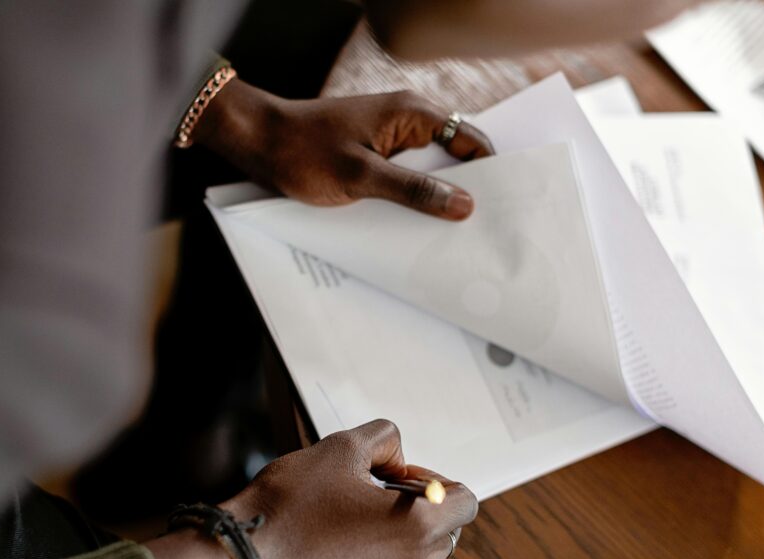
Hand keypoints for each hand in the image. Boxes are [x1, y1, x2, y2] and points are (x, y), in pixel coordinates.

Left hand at [194, 80, 492, 220]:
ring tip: (454, 238)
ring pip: (429, 174)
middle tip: (480, 231)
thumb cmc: (303, 152)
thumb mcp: (361, 177)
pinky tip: (418, 230)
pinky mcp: (374, 160)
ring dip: (436, 201)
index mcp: (411, 114)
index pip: (469, 139)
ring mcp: (389, 142)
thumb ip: (414, 190)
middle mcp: (406, 123)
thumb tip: (464, 204)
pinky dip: (413, 202)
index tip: (504, 205)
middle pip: (453, 158)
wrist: (259, 145)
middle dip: (465, 192)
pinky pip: (405, 182)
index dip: (490, 171)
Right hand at [224, 419, 477, 558]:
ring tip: (350, 517)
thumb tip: (396, 454)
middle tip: (370, 491)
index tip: (399, 476)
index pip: (466, 500)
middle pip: (443, 528)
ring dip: (396, 533)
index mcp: (420, 528)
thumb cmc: (292, 506)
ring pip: (417, 554)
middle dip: (416, 505)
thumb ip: (385, 437)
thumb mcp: (342, 447)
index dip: (435, 479)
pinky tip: (339, 542)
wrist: (248, 556)